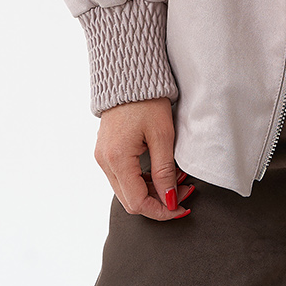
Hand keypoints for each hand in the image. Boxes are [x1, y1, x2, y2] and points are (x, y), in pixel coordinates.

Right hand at [94, 96, 195, 220]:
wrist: (129, 74)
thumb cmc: (147, 100)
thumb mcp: (162, 135)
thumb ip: (164, 171)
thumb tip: (169, 201)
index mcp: (117, 159)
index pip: (137, 202)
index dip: (161, 210)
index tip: (181, 207)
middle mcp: (104, 161)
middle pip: (130, 200)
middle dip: (158, 202)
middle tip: (183, 194)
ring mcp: (102, 156)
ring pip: (127, 190)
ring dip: (152, 191)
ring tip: (176, 179)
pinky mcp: (106, 151)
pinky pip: (123, 176)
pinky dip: (142, 180)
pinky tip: (161, 171)